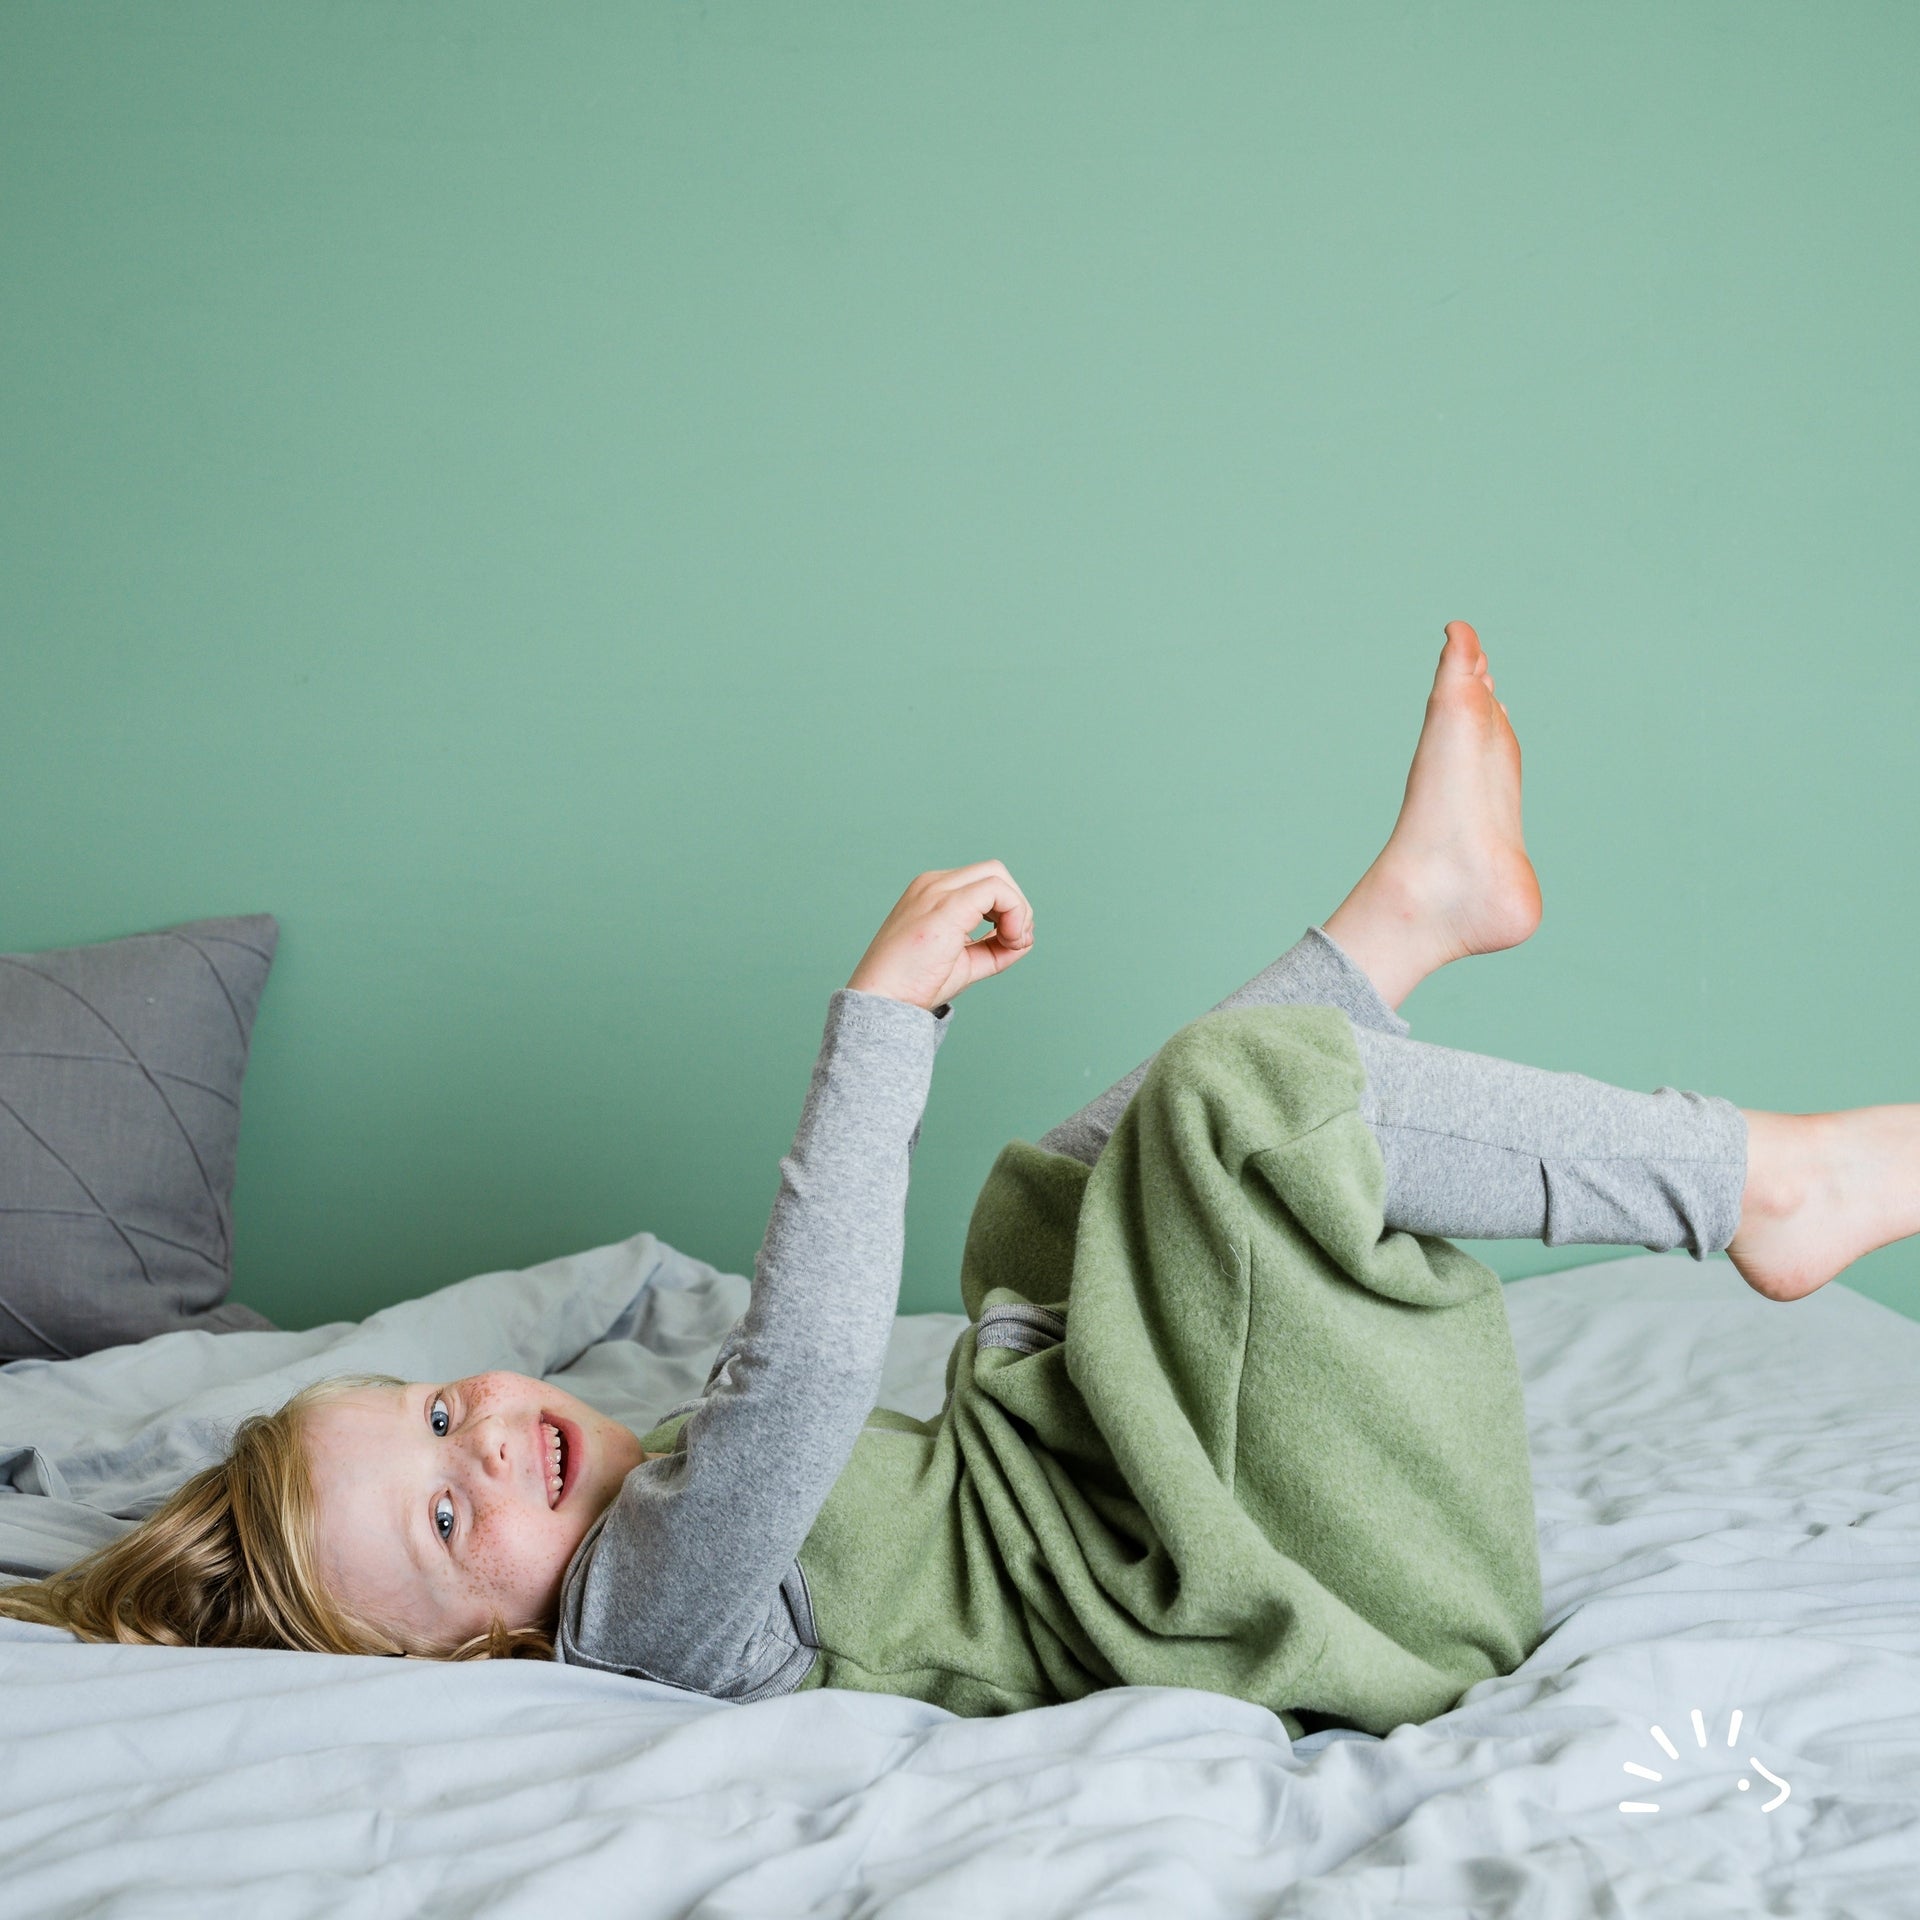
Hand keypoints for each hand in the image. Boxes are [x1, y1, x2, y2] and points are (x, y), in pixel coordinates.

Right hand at [845, 861, 1034, 1011]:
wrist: (885, 1000)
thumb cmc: (916, 985)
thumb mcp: (965, 962)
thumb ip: (994, 947)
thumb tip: (1025, 940)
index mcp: (932, 893)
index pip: (984, 884)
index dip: (1008, 911)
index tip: (1011, 944)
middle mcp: (933, 884)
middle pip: (995, 872)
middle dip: (1017, 905)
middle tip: (1016, 941)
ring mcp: (937, 890)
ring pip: (998, 875)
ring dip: (1018, 909)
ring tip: (1012, 943)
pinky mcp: (947, 904)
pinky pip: (997, 889)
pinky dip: (1016, 912)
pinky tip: (1011, 940)